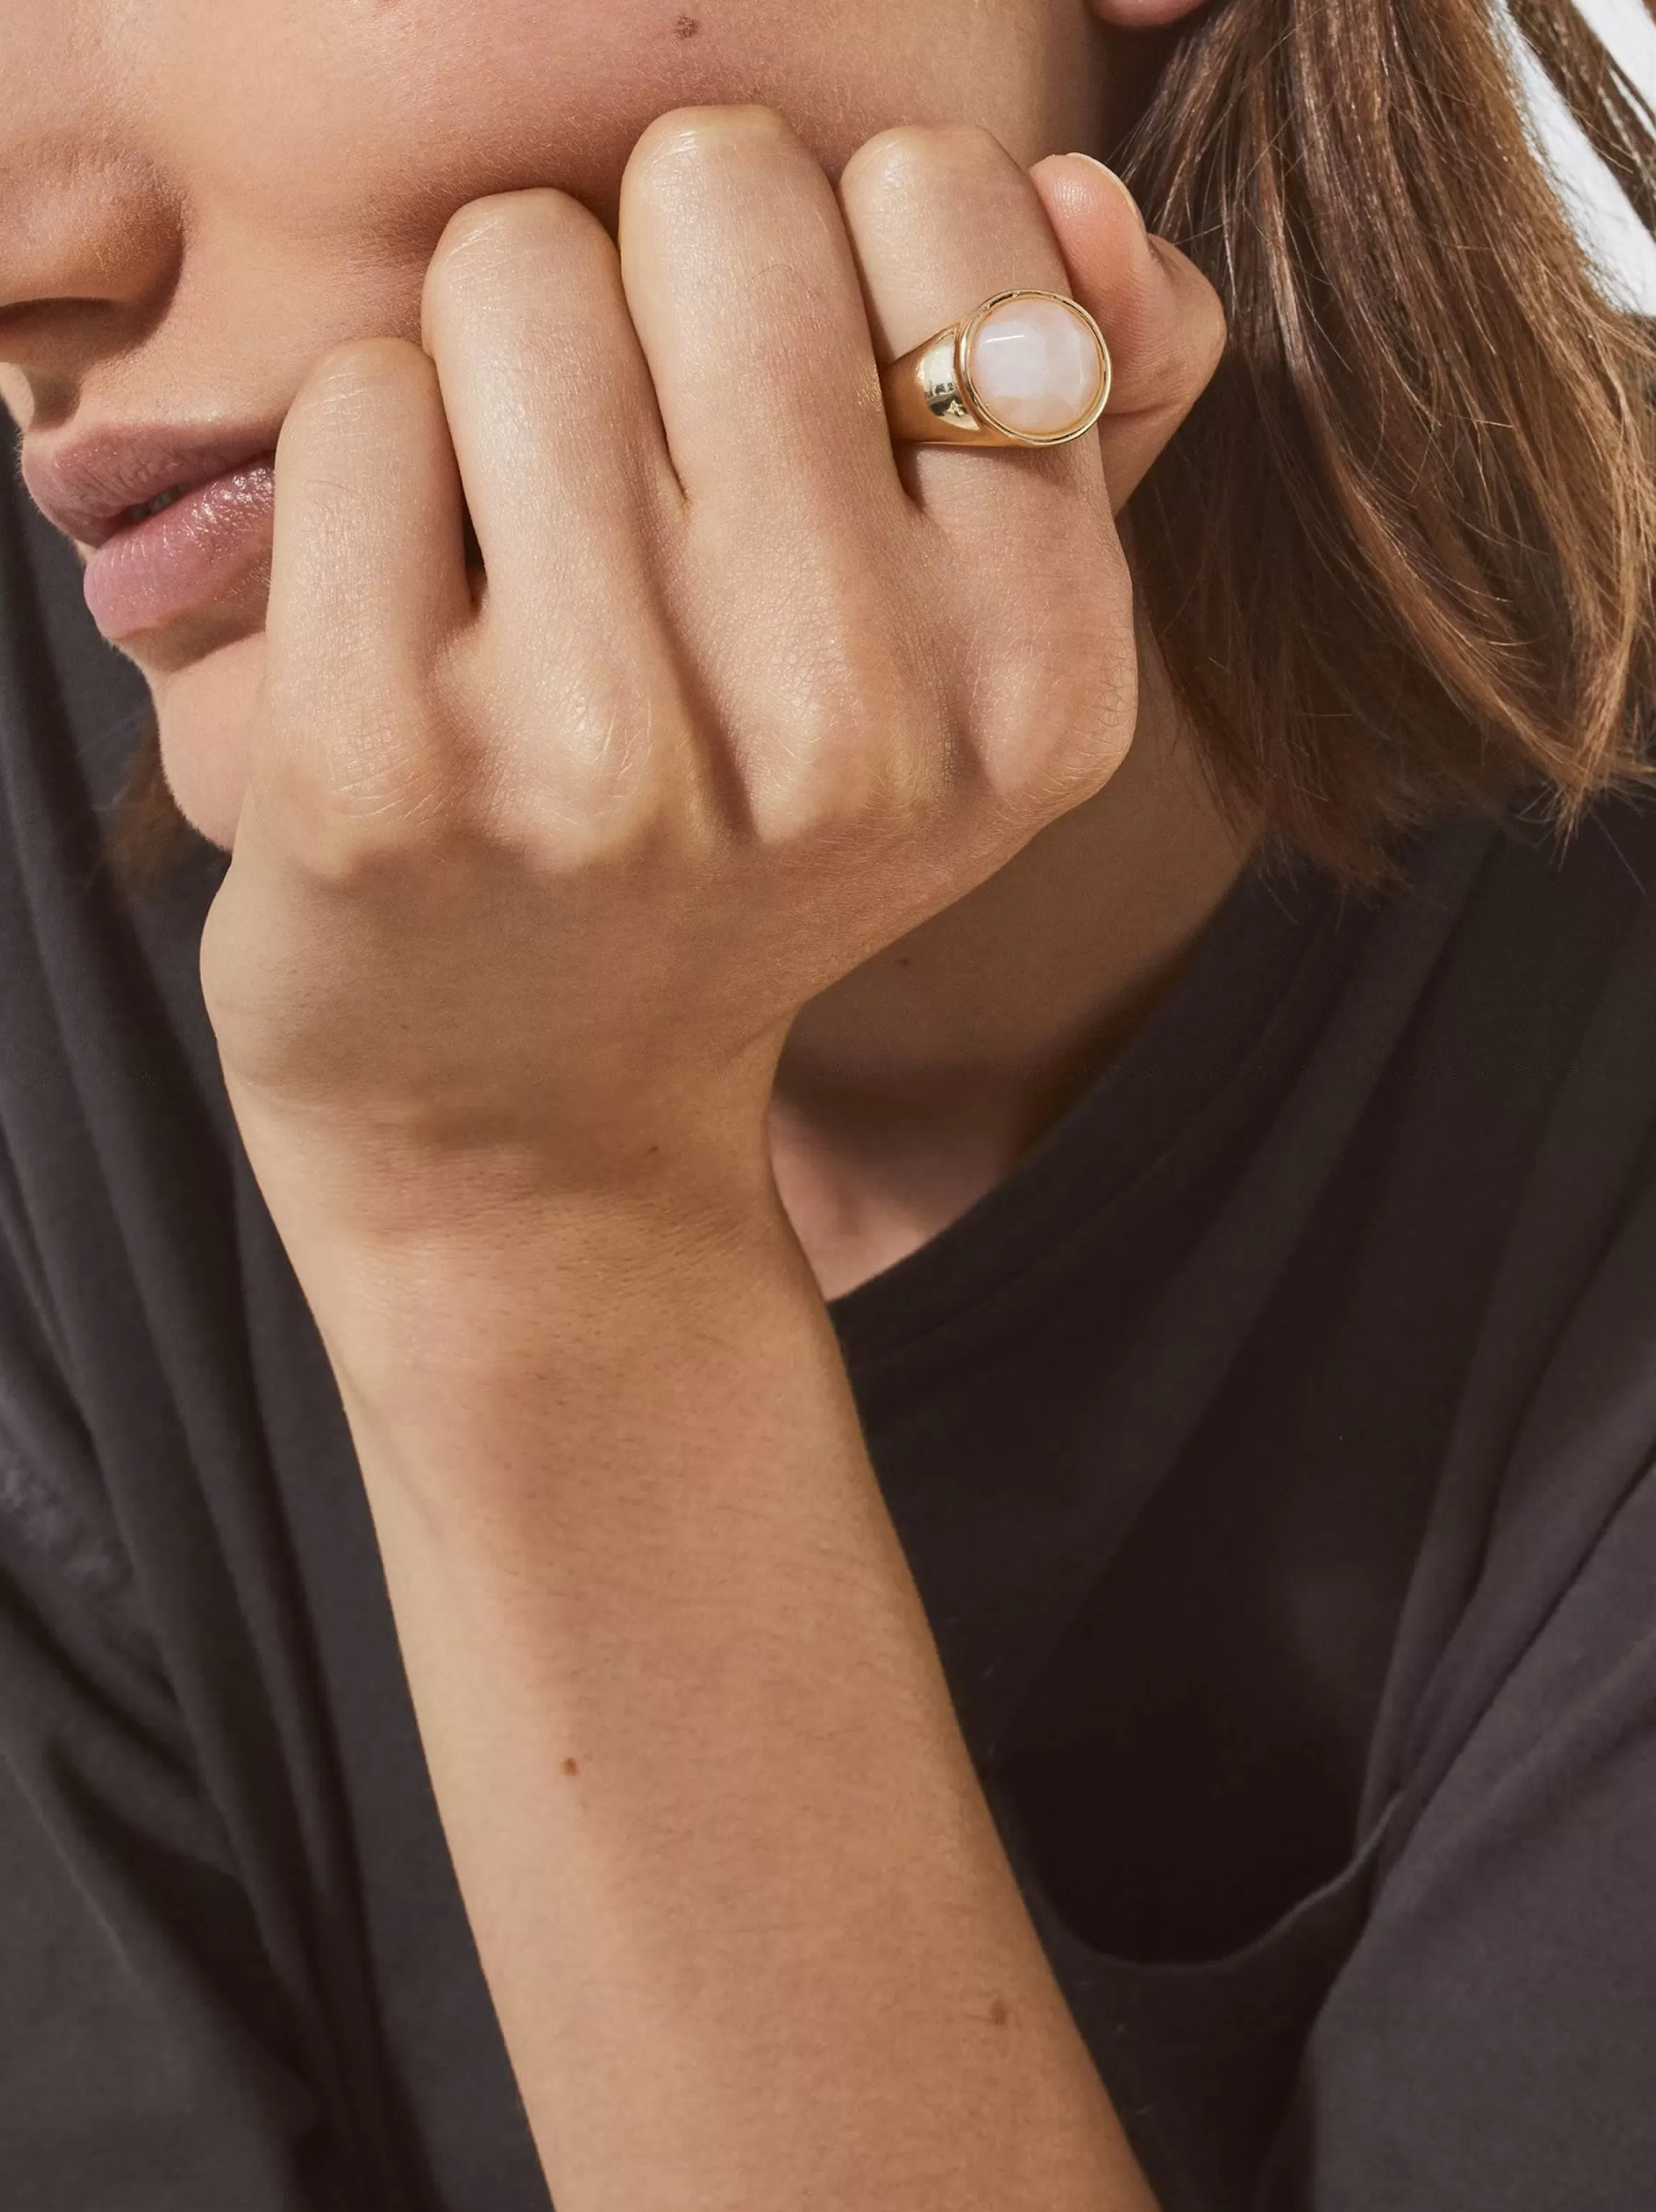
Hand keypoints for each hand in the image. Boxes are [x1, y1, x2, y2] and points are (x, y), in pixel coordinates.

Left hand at [199, 110, 1223, 1253]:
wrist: (525, 1109)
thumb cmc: (742, 831)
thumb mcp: (969, 659)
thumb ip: (1086, 397)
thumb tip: (1081, 191)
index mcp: (1040, 675)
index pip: (939, 197)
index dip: (835, 269)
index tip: (797, 436)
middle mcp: (856, 725)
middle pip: (716, 189)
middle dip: (656, 285)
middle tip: (640, 490)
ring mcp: (614, 757)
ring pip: (513, 267)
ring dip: (496, 372)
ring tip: (528, 565)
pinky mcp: (384, 777)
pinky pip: (357, 400)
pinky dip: (366, 472)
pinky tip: (414, 628)